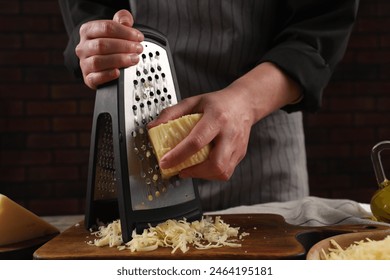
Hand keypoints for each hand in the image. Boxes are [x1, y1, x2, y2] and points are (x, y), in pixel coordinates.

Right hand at [76, 9, 143, 88]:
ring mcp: (84, 63)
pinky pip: (95, 78)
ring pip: (98, 61)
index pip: (106, 28)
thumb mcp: (116, 27)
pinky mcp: (88, 78)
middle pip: (102, 45)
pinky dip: (107, 75)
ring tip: (133, 59)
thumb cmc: (110, 43)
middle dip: (124, 46)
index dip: (125, 32)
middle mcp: (83, 47)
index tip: (138, 37)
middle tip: (138, 49)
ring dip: (119, 60)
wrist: (103, 62)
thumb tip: (126, 21)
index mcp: (88, 31)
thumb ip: (122, 19)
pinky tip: (118, 72)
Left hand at [147, 62, 301, 180]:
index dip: (179, 155)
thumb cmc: (217, 102)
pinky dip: (212, 173)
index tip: (165, 162)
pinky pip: (227, 171)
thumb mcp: (193, 101)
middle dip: (196, 172)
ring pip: (223, 172)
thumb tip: (153, 128)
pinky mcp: (240, 154)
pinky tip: (203, 166)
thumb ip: (171, 113)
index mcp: (216, 118)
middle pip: (216, 164)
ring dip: (204, 175)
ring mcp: (237, 146)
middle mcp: (229, 134)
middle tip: (181, 169)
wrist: (244, 103)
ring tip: (192, 169)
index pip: (196, 141)